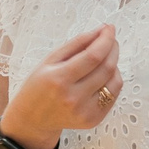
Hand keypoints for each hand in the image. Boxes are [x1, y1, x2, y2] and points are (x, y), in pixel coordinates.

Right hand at [0, 25, 120, 148]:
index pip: (93, 56)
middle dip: (112, 48)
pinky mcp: (93, 120)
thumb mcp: (50, 60)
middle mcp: (74, 98)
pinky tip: (103, 75)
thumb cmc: (40, 85)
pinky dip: (113, 81)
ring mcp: (85, 112)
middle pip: (107, 68)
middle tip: (110, 39)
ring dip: (115, 64)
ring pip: (114, 82)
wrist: (33, 118)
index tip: (109, 28)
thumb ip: (77, 43)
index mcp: (59, 80)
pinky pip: (113, 95)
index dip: (105, 40)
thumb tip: (101, 31)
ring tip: (105, 57)